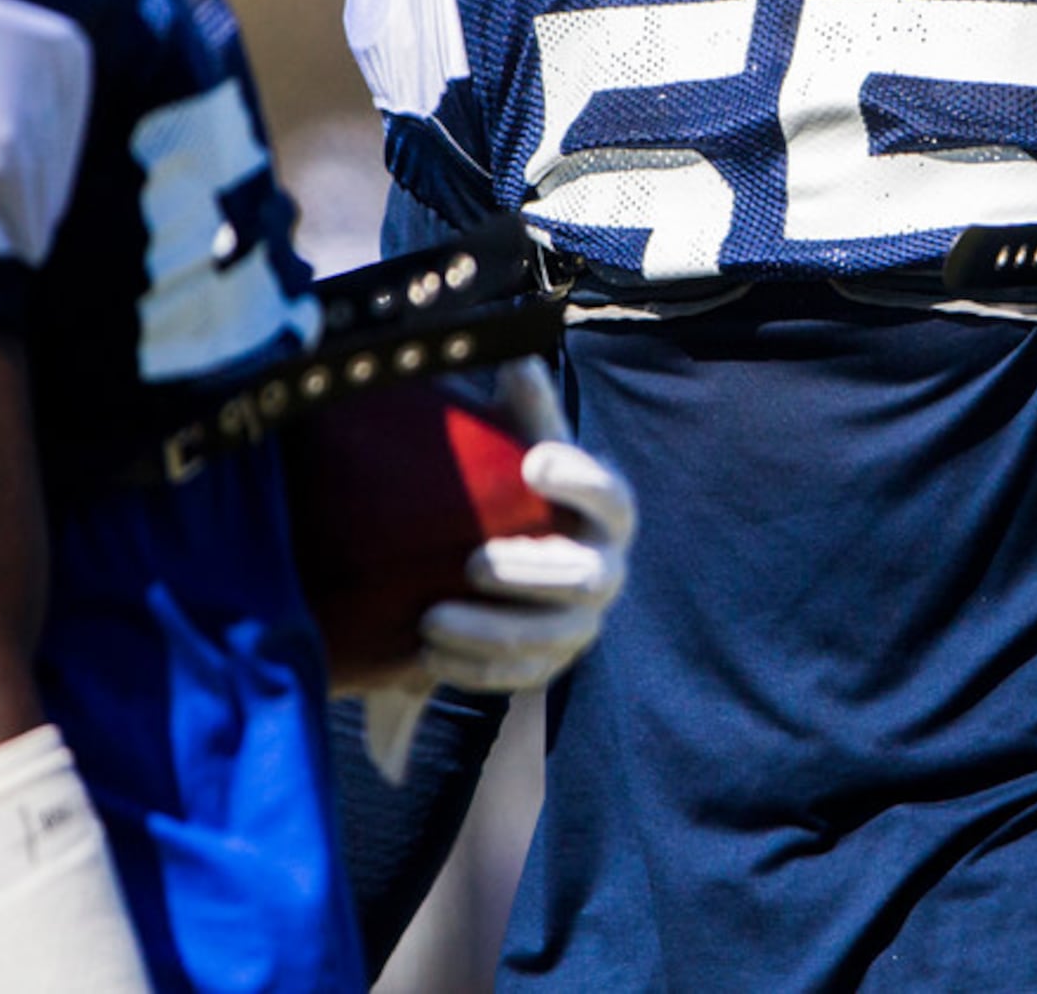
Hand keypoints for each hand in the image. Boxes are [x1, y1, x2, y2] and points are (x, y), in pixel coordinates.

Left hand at [414, 361, 636, 694]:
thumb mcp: (523, 444)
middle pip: (582, 578)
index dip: (579, 481)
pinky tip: (427, 654)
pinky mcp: (548, 664)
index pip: (609, 494)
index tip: (535, 463)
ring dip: (490, 631)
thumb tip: (517, 358)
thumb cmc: (518, 489)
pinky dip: (473, 668)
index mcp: (604, 510)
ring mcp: (580, 624)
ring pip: (548, 637)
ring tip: (431, 619)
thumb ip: (524, 410)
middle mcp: (604, 569)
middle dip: (529, 571)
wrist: (515, 564)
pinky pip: (518, 677)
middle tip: (471, 562)